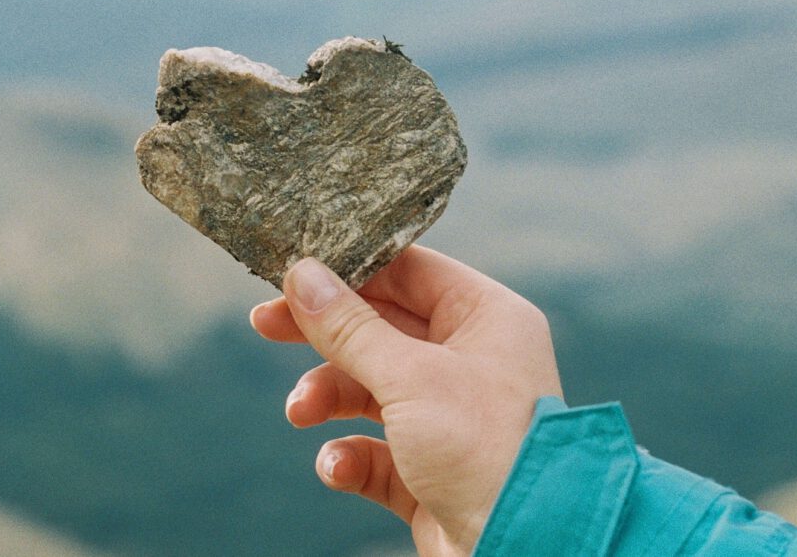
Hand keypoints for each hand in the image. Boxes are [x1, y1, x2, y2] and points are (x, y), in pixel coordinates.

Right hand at [250, 246, 561, 555]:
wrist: (531, 550)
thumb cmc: (486, 450)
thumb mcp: (411, 377)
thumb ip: (350, 327)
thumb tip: (302, 275)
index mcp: (485, 319)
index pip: (408, 272)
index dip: (349, 268)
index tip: (292, 271)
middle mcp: (469, 360)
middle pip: (378, 327)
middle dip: (322, 334)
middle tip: (265, 323)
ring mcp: (448, 416)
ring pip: (368, 388)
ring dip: (327, 396)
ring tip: (300, 411)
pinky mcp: (428, 469)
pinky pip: (373, 449)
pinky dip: (348, 456)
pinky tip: (337, 467)